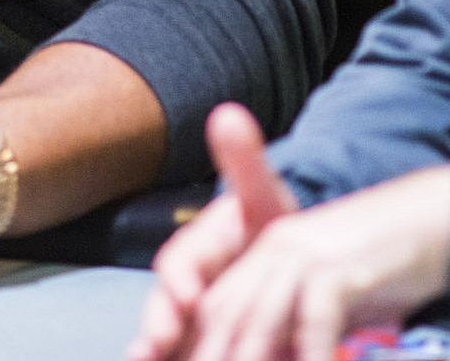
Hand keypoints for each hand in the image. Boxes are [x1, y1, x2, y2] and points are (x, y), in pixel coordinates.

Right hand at [132, 103, 297, 360]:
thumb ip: (244, 163)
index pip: (181, 261)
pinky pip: (185, 351)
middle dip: (160, 324)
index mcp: (200, 248)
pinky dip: (174, 358)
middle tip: (158, 343)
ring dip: (158, 349)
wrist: (291, 258)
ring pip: (170, 335)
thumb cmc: (272, 226)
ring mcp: (195, 315)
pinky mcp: (205, 339)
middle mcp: (190, 285)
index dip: (180, 278)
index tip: (187, 293)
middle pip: (167, 307)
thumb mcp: (264, 196)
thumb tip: (228, 113)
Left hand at [175, 165, 449, 360]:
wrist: (439, 217)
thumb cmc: (383, 267)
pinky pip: (316, 317)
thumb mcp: (328, 300)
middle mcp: (275, 252)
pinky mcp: (342, 267)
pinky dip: (311, 351)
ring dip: (249, 358)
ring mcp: (306, 257)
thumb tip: (270, 351)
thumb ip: (295, 330)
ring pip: (259, 319)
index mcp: (264, 256)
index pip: (214, 308)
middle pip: (224, 315)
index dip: (194, 343)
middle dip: (209, 355)